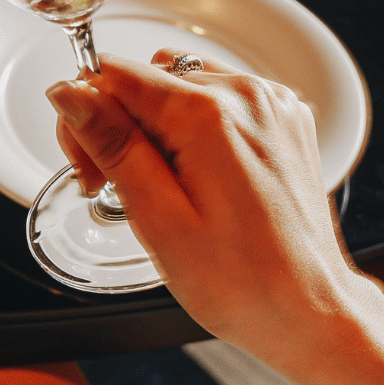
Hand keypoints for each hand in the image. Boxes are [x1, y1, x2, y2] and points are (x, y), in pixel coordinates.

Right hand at [48, 52, 370, 357]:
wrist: (312, 310)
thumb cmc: (243, 284)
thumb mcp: (159, 220)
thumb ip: (112, 145)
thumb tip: (71, 93)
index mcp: (209, 116)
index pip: (114, 75)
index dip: (87, 118)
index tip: (90, 165)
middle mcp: (246, 95)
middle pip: (147, 77)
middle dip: (119, 124)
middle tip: (120, 186)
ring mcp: (271, 104)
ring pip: (182, 83)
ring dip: (158, 123)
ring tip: (165, 185)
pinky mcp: (284, 118)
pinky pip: (221, 97)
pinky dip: (198, 125)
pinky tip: (200, 174)